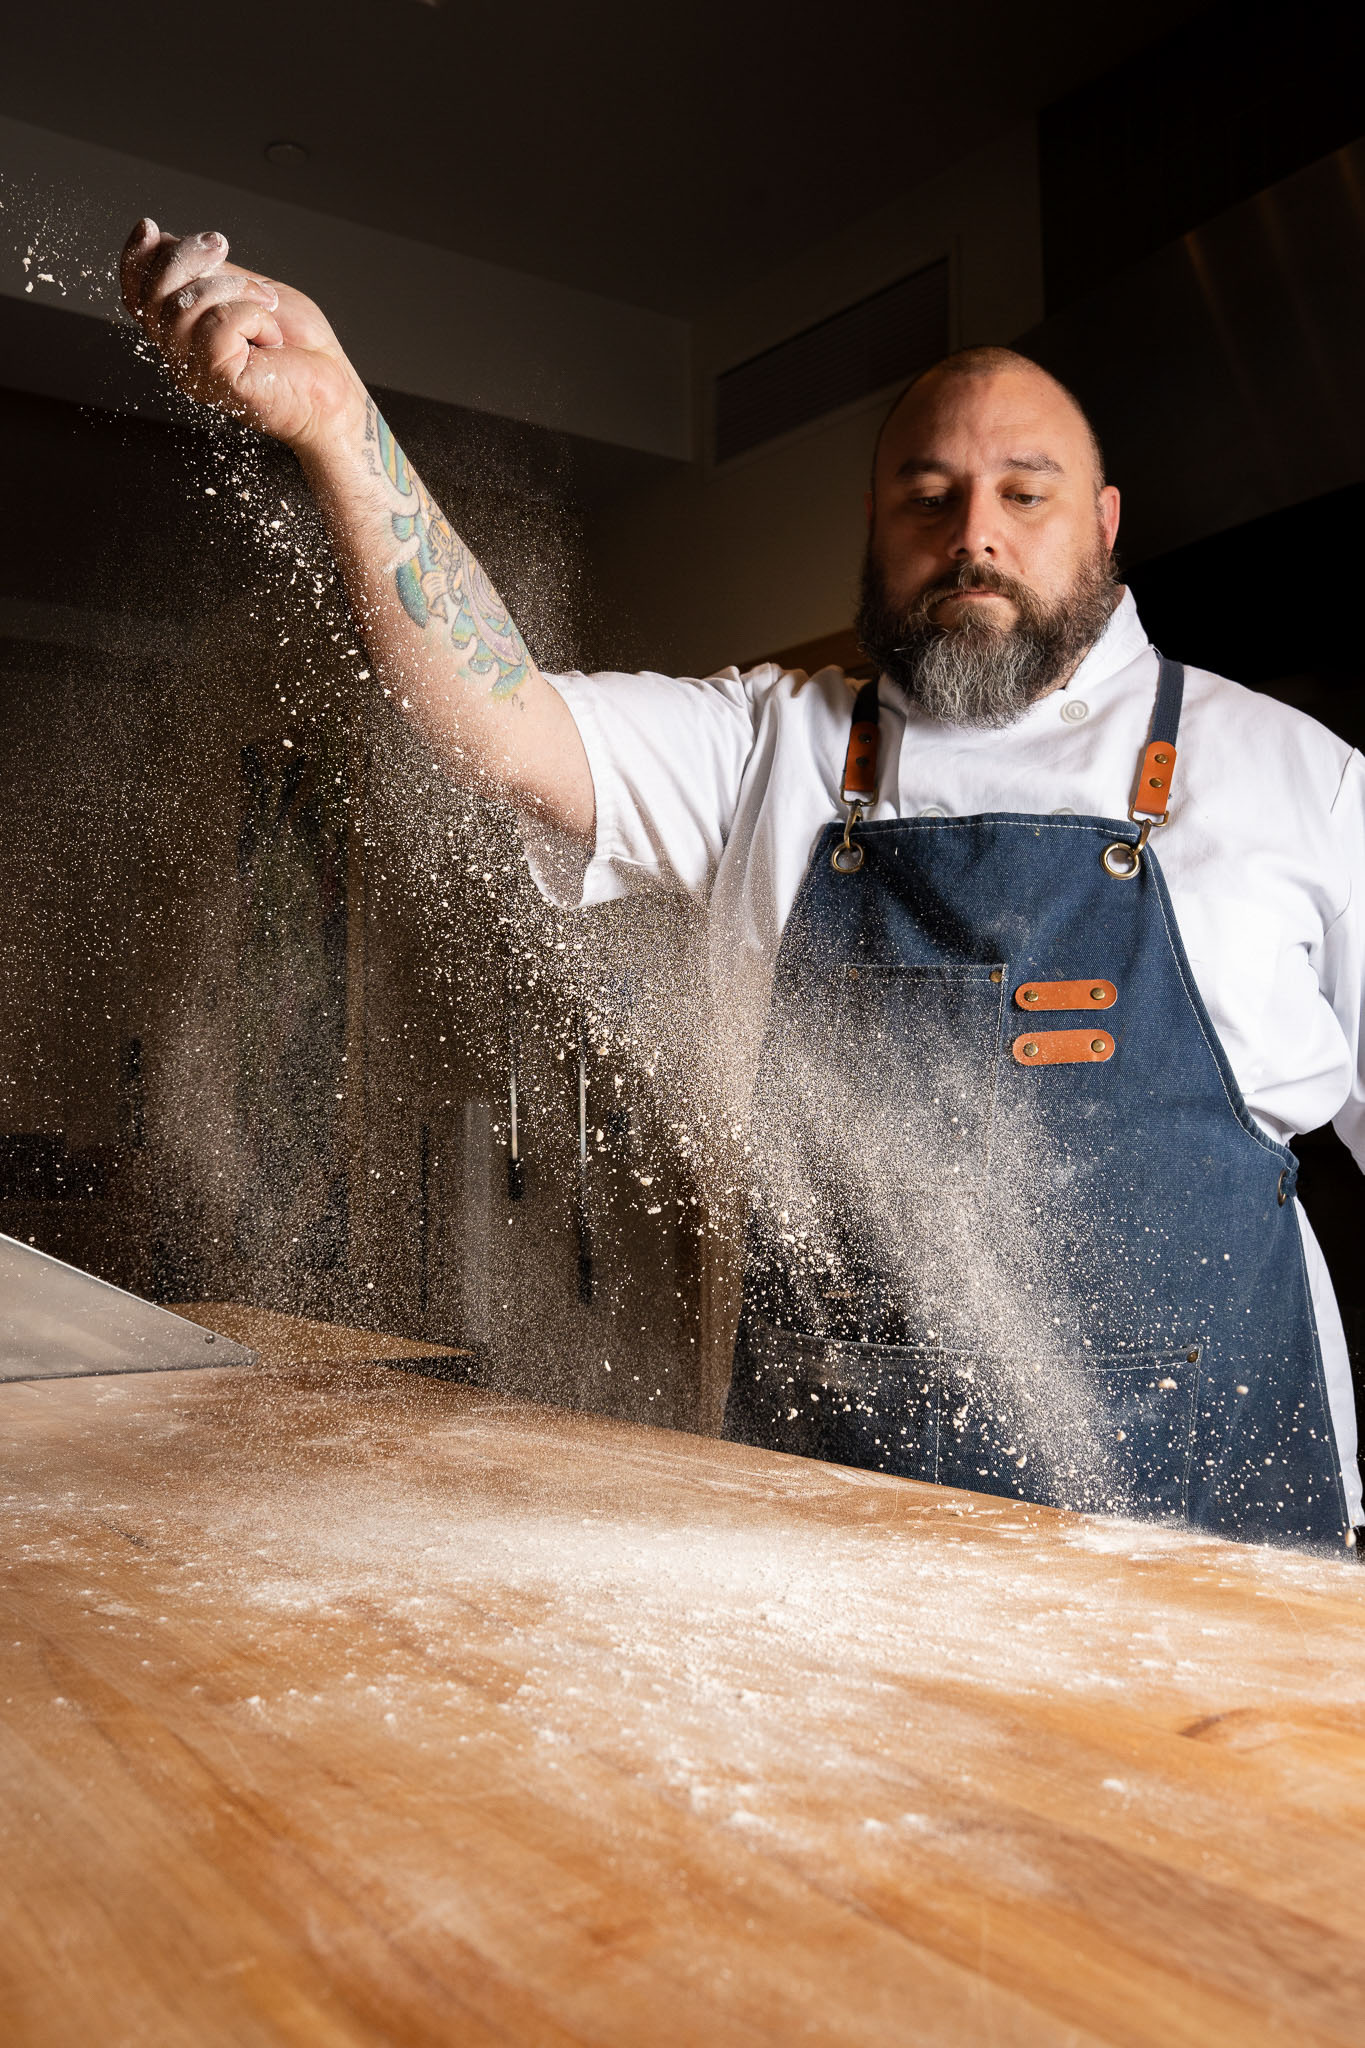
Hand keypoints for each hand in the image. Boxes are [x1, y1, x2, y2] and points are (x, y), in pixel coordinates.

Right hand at [119, 219, 365, 454]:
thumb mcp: (249, 291)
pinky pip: (218, 324)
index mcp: (182, 335)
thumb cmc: (301, 348)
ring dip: (234, 287)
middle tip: (221, 244)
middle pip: (152, 293)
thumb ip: (209, 274)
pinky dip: (253, 315)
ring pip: (184, 304)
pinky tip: (271, 338)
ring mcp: (194, 372)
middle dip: (186, 256)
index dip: (135, 259)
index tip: (150, 228)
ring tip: (268, 304)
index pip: (136, 296)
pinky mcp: (217, 381)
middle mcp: (179, 357)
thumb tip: (164, 241)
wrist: (334, 393)